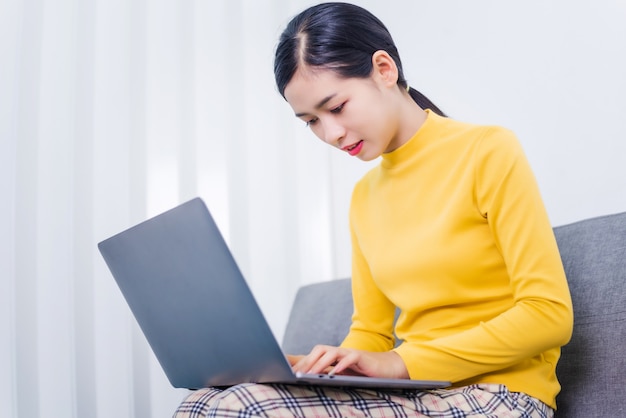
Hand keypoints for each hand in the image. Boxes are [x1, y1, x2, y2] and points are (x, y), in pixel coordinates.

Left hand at [289, 345, 409, 378]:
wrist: (388, 368)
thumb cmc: (364, 373)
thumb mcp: (344, 375)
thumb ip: (330, 375)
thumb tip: (311, 381)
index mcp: (335, 357)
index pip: (315, 355)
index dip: (303, 362)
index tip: (290, 372)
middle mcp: (341, 352)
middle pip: (320, 349)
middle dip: (308, 361)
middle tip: (297, 373)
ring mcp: (351, 353)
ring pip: (332, 352)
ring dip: (320, 363)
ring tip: (311, 373)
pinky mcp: (362, 357)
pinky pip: (350, 358)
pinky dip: (341, 364)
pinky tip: (335, 373)